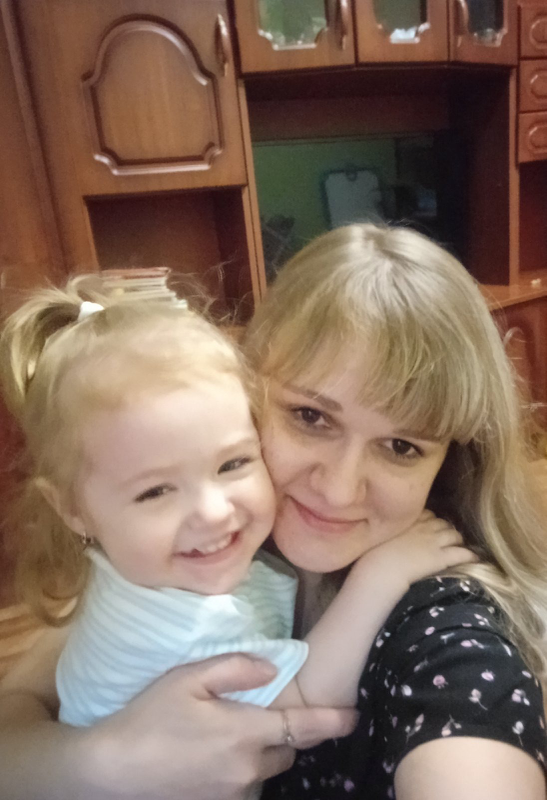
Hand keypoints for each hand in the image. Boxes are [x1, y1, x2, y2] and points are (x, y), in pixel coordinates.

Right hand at [82, 654, 357, 799]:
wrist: (113, 771)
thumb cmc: (150, 717)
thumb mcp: (188, 678)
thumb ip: (235, 668)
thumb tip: (272, 670)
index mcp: (244, 732)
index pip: (302, 727)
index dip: (332, 722)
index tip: (354, 716)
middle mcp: (247, 769)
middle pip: (286, 752)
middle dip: (283, 735)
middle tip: (257, 717)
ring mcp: (233, 794)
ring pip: (265, 773)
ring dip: (259, 756)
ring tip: (224, 740)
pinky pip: (244, 788)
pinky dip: (240, 773)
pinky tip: (212, 761)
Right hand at [357, 511, 476, 592]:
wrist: (380, 568)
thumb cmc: (372, 555)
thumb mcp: (377, 536)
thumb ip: (387, 531)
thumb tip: (388, 536)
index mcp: (408, 519)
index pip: (427, 514)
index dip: (431, 521)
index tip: (430, 528)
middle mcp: (423, 526)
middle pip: (443, 523)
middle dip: (447, 530)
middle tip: (447, 540)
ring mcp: (434, 541)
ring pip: (455, 535)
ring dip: (458, 540)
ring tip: (459, 548)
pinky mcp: (441, 557)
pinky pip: (462, 553)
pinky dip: (470, 555)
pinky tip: (476, 559)